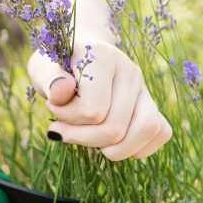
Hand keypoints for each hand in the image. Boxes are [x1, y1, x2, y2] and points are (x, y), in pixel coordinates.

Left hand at [27, 42, 171, 160]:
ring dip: (113, 149)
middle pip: (116, 128)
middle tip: (62, 130)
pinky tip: (110, 142)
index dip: (67, 119)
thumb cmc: (56, 64)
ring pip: (146, 130)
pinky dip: (135, 147)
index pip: (93, 111)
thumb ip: (48, 79)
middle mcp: (130, 71)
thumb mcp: (42, 67)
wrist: (78, 54)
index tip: (52, 106)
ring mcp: (144, 88)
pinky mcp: (153, 103)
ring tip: (90, 140)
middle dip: (82, 138)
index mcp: (103, 57)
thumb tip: (61, 92)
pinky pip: (160, 132)